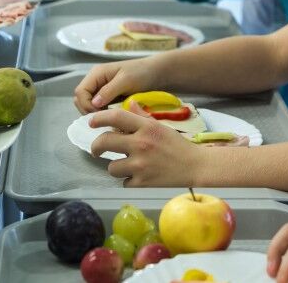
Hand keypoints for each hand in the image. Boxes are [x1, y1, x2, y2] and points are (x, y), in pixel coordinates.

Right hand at [73, 58, 161, 113]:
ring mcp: (101, 88)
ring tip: (109, 118)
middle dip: (88, 110)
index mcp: (97, 73)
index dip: (86, 105)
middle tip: (105, 118)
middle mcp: (96, 80)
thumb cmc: (142, 73)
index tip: (101, 114)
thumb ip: (109, 91)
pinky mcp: (108, 96)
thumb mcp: (126, 80)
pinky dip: (102, 113)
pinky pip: (98, 106)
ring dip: (95, 113)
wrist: (157, 73)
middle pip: (80, 99)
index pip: (80, 92)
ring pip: (88, 104)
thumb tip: (94, 103)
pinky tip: (113, 116)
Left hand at [88, 109, 207, 186]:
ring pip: (112, 167)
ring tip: (127, 166)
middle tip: (97, 151)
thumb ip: (142, 117)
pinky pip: (123, 182)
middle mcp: (141, 144)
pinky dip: (129, 181)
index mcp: (146, 127)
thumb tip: (129, 105)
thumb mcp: (160, 127)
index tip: (92, 122)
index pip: (116, 117)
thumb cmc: (178, 145)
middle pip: (105, 142)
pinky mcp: (142, 183)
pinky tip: (139, 177)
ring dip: (116, 167)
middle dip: (96, 147)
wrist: (196, 167)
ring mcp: (140, 165)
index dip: (99, 118)